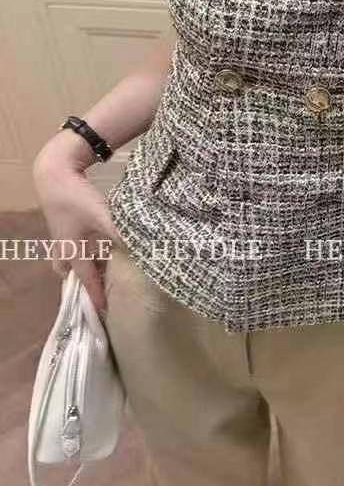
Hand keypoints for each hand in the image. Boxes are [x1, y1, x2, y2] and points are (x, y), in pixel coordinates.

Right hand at [33, 149, 123, 314]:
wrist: (55, 172)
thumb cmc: (77, 198)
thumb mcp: (104, 218)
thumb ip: (123, 235)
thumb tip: (145, 250)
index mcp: (73, 252)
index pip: (87, 281)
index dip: (96, 296)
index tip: (104, 312)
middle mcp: (64, 248)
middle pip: (72, 273)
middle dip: (85, 283)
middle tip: (102, 290)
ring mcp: (62, 236)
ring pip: (71, 259)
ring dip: (84, 265)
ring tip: (102, 269)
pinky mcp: (65, 224)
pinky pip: (73, 246)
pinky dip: (85, 250)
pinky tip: (99, 243)